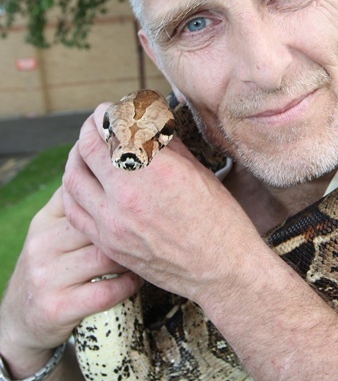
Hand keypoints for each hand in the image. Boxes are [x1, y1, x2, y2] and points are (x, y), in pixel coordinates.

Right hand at [0, 187, 141, 366]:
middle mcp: (42, 244)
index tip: (144, 191)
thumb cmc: (52, 265)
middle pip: (98, 223)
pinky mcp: (58, 306)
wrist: (21, 319)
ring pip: (105, 256)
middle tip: (156, 223)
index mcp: (45, 220)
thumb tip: (116, 170)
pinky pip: (106, 290)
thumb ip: (78, 203)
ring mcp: (47, 276)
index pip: (82, 193)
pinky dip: (129, 284)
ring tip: (150, 251)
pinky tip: (138, 278)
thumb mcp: (54, 231)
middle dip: (131, 224)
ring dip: (134, 255)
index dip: (115, 190)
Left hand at [62, 105, 263, 305]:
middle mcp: (128, 194)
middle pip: (88, 147)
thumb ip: (163, 144)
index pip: (114, 126)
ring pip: (73, 178)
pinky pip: (73, 210)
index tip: (111, 109)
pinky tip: (81, 182)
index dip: (108, 113)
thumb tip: (144, 122)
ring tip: (85, 150)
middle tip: (96, 123)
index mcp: (155, 170)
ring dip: (76, 156)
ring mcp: (113, 222)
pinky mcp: (108, 243)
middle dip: (89, 129)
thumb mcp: (197, 170)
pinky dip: (73, 189)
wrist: (221, 270)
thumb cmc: (218, 219)